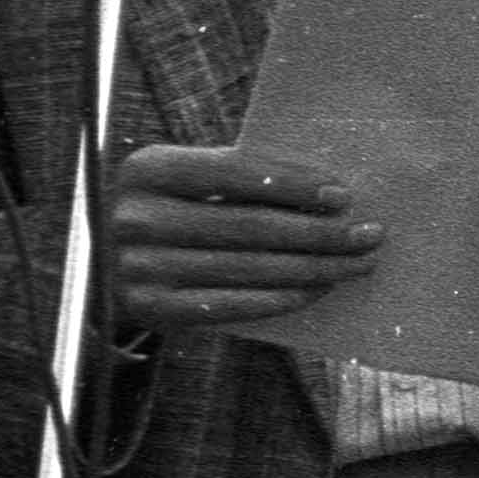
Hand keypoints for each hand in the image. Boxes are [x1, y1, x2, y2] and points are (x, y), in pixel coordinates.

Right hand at [109, 144, 376, 333]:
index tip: (344, 196)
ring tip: (357, 263)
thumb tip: (332, 192)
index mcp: (149, 168)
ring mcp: (139, 267)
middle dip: (321, 232)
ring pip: (249, 268)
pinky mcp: (151, 309)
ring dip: (314, 268)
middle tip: (370, 235)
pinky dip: (281, 297)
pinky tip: (317, 290)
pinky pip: (231, 305)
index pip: (234, 171)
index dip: (294, 183)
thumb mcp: (191, 180)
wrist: (108, 265)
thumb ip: (242, 176)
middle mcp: (136, 217)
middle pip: (251, 225)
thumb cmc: (175, 209)